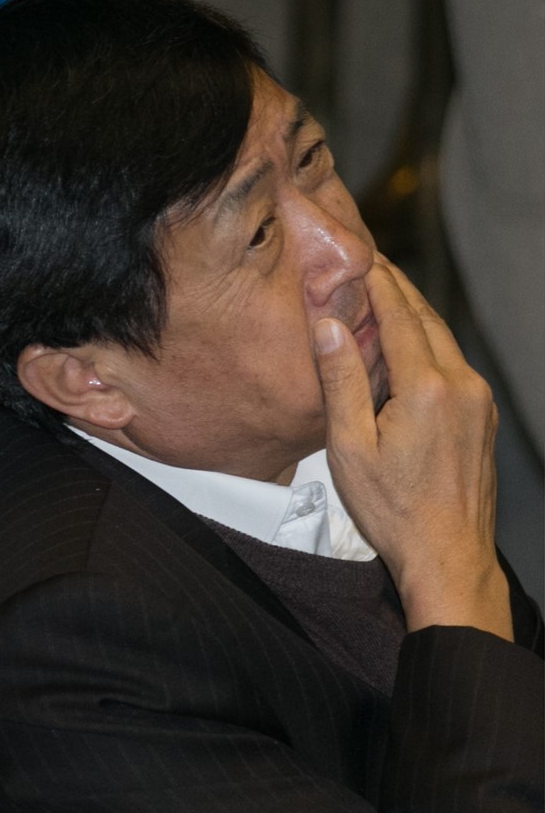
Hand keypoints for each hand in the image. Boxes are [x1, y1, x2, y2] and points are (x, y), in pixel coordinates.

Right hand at [313, 256, 511, 639]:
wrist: (449, 556)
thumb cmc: (394, 511)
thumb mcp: (350, 447)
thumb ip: (341, 381)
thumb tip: (328, 325)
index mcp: (427, 388)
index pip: (399, 315)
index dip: (378, 282)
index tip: (360, 256)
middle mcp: (462, 386)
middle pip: (427, 319)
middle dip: (398, 289)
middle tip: (370, 265)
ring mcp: (479, 402)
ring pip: (444, 341)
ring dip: (414, 316)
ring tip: (384, 299)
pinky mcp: (483, 418)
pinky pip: (455, 366)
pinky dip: (430, 346)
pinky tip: (409, 351)